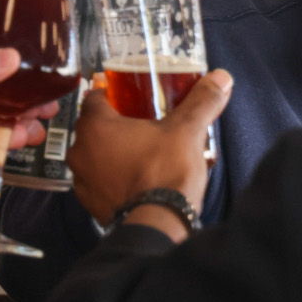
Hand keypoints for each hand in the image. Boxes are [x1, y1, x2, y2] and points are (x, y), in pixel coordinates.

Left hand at [67, 69, 232, 225]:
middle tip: (143, 123)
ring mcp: (82, 182)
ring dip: (113, 153)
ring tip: (143, 153)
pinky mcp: (91, 205)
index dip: (113, 94)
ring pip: (96, 157)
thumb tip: (221, 78)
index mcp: (95, 126)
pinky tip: (138, 179)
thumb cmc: (165, 172)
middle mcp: (80, 152)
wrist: (158, 224)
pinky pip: (101, 183)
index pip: (94, 97)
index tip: (132, 96)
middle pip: (94, 128)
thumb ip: (202, 101)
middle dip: (115, 125)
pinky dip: (115, 178)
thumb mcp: (187, 130)